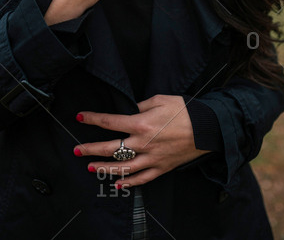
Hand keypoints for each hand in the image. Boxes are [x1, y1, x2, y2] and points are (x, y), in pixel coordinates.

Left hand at [73, 95, 208, 187]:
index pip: (110, 122)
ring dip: (104, 168)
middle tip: (76, 150)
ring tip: (90, 167)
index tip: (80, 117)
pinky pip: (142, 179)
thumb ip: (140, 105)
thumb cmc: (184, 110)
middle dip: (90, 149)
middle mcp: (143, 143)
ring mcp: (152, 158)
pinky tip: (118, 184)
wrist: (207, 127)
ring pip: (123, 168)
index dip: (92, 119)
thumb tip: (130, 109)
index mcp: (141, 123)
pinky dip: (129, 183)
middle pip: (111, 148)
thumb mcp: (160, 99)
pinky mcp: (161, 168)